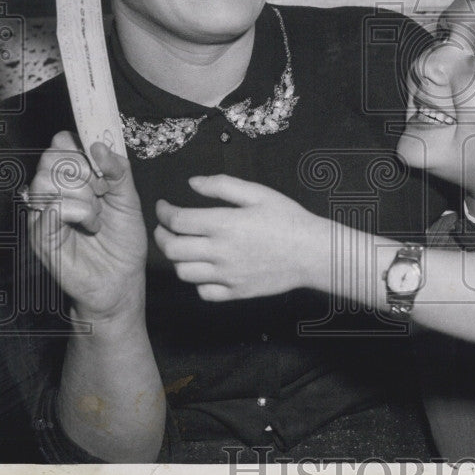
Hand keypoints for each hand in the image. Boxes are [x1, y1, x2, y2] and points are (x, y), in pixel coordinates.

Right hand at [27, 132, 146, 320]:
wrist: (121, 279)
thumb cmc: (123, 240)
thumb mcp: (129, 198)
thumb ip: (118, 169)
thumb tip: (99, 146)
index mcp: (75, 177)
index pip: (62, 142)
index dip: (84, 148)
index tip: (104, 168)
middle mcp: (54, 190)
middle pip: (52, 156)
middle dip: (84, 171)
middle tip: (102, 192)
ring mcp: (43, 211)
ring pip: (47, 179)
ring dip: (82, 194)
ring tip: (97, 214)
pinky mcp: (39, 233)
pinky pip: (51, 207)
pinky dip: (78, 212)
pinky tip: (90, 225)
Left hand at [154, 175, 328, 301]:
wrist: (313, 252)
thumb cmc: (289, 219)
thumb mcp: (259, 193)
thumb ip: (222, 185)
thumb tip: (193, 183)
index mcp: (224, 224)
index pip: (177, 220)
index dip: (163, 212)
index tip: (163, 206)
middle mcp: (220, 252)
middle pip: (172, 249)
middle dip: (161, 235)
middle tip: (165, 227)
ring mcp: (227, 275)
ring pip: (183, 272)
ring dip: (177, 258)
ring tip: (183, 246)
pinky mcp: (236, 292)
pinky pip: (203, 292)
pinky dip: (197, 281)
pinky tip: (204, 269)